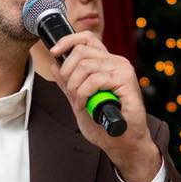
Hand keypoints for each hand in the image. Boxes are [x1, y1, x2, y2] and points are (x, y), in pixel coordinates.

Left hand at [47, 31, 157, 180]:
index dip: (67, 41)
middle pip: (80, 51)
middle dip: (67, 73)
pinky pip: (95, 80)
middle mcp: (116, 62)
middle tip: (71, 93)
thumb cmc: (104, 124)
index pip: (86, 38)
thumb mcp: (79, 101)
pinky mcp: (126, 80)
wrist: (123, 142)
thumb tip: (55, 66)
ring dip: (75, 87)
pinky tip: (85, 106)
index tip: (54, 53)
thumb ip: (68, 84)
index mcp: (106, 63)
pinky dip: (84, 94)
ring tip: (79, 102)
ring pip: (85, 66)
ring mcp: (122, 69)